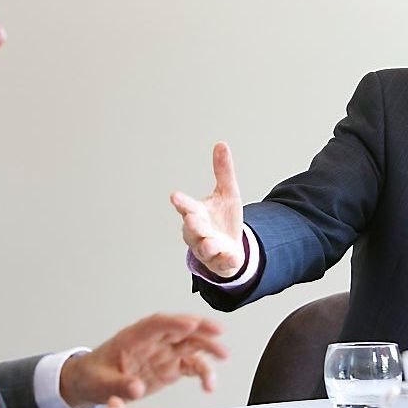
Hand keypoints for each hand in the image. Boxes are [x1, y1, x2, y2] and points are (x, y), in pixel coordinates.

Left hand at [60, 314, 227, 407]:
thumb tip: (136, 388)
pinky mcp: (170, 368)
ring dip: (208, 348)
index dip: (174, 322)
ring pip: (191, 345)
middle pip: (180, 329)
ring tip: (223, 357)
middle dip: (200, 328)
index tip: (190, 323)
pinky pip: (191, 366)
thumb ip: (119, 385)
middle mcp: (153, 342)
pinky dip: (202, 373)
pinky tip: (208, 384)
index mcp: (134, 337)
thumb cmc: (93, 375)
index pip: (156, 324)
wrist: (92, 383)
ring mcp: (164, 353)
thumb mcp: (101, 382)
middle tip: (218, 332)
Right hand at [170, 142, 244, 277]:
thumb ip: (223, 171)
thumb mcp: (227, 193)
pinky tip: (233, 257)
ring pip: (204, 248)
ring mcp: (208, 249)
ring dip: (207, 245)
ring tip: (210, 241)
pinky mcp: (220, 262)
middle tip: (191, 217)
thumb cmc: (222, 219)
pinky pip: (222, 262)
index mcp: (196, 213)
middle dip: (192, 224)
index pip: (186, 207)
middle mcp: (198, 232)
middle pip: (191, 228)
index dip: (181, 202)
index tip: (175, 196)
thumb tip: (221, 144)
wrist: (230, 247)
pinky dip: (227, 260)